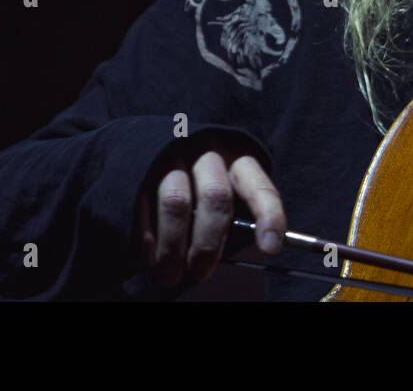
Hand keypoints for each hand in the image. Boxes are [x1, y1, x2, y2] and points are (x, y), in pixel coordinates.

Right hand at [136, 136, 285, 286]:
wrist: (161, 139)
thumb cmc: (203, 176)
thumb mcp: (227, 182)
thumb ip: (234, 212)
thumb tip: (243, 250)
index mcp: (238, 157)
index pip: (259, 187)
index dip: (269, 217)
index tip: (270, 248)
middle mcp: (208, 152)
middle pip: (215, 196)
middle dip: (208, 243)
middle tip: (200, 272)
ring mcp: (173, 156)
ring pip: (176, 201)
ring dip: (173, 247)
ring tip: (170, 274)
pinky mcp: (142, 166)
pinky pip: (143, 204)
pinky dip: (147, 239)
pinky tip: (149, 259)